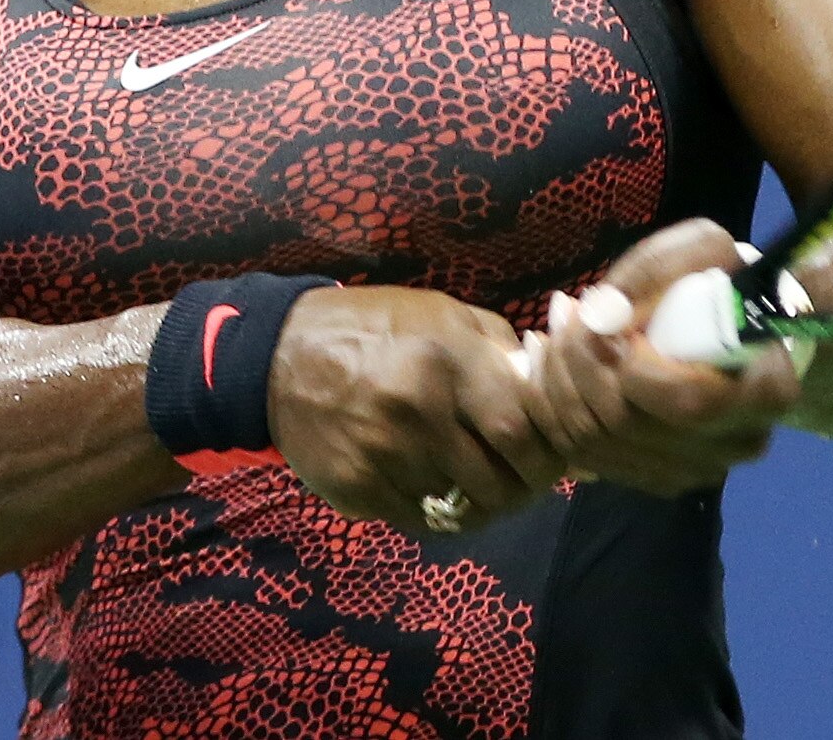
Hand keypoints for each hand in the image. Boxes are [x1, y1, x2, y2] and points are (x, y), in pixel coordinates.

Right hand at [268, 287, 567, 534]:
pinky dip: (439, 515)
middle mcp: (420, 410)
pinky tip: (441, 495)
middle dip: (523, 490)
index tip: (553, 460)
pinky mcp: (358, 488)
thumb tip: (544, 387)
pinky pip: (419, 520)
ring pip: (461, 507)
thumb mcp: (440, 313)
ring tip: (486, 493)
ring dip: (483, 507)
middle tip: (529, 487)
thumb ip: (496, 346)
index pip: (521, 429)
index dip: (546, 454)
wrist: (279, 355)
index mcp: (447, 359)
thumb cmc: (373, 328)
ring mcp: (386, 454)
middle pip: (498, 480)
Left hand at [521, 220, 803, 497]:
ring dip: (555, 385)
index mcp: (765, 393)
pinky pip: (585, 458)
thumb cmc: (722, 281)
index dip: (631, 366)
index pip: (687, 402)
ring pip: (596, 445)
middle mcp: (735, 444)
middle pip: (628, 425)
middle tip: (563, 312)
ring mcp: (695, 469)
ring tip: (549, 334)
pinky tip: (548, 369)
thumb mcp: (704, 249)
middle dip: (578, 364)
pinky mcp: (656, 477)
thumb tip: (603, 313)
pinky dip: (552, 412)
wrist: (731, 326)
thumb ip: (656, 270)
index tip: (606, 319)